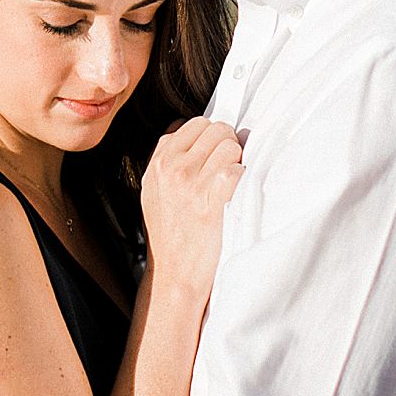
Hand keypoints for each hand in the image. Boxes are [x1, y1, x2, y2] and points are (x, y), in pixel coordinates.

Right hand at [140, 117, 242, 302]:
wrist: (174, 272)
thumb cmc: (168, 234)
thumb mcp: (154, 189)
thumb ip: (168, 158)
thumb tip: (189, 130)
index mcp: (160, 161)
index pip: (197, 123)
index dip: (212, 136)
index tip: (215, 152)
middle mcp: (174, 169)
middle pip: (217, 130)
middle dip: (228, 144)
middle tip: (227, 166)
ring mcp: (193, 185)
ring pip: (230, 146)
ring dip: (237, 161)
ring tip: (230, 182)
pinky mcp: (212, 203)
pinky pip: (236, 170)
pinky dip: (242, 178)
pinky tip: (235, 192)